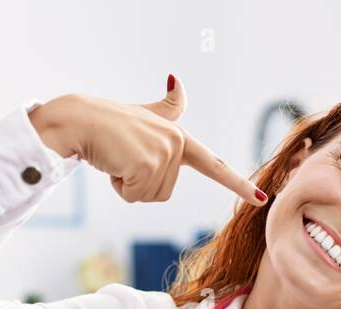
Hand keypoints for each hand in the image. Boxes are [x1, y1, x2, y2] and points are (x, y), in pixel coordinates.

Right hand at [29, 79, 266, 205]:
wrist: (79, 119)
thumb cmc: (110, 122)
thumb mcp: (145, 116)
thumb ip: (167, 107)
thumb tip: (177, 77)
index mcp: (180, 138)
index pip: (214, 165)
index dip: (238, 184)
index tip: (261, 198)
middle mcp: (177, 143)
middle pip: (165, 192)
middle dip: (138, 184)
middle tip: (124, 157)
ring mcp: (163, 153)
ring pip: (150, 195)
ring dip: (128, 185)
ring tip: (118, 158)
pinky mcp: (147, 164)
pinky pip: (135, 195)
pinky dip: (118, 186)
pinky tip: (112, 162)